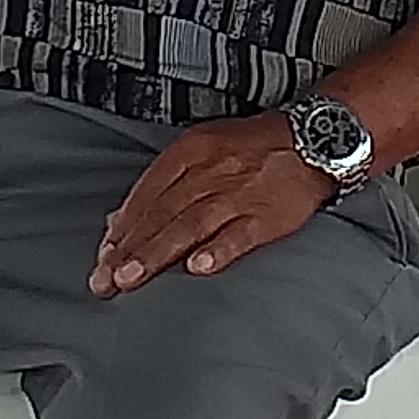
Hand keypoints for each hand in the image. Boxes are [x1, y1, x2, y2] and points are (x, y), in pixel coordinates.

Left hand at [93, 114, 334, 294]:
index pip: (147, 194)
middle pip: (161, 213)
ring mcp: (238, 193)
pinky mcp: (268, 214)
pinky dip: (218, 250)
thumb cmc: (253, 148)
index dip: (122, 228)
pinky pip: (240, 234)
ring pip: (190, 224)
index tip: (103, 257)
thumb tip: (120, 221)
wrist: (315, 138)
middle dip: (129, 248)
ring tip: (133, 278)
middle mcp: (210, 171)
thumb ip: (162, 186)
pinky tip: (198, 268)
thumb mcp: (203, 149)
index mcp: (190, 151)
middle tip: (104, 280)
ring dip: (158, 252)